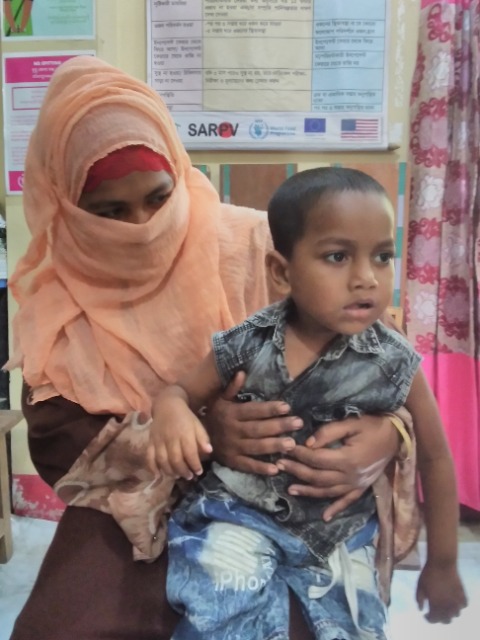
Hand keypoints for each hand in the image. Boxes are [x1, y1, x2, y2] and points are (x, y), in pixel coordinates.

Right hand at [147, 398, 211, 480]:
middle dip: (183, 471)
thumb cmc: (185, 417)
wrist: (167, 405)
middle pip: (176, 459)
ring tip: (177, 476)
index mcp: (185, 433)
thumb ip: (203, 438)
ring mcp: (159, 440)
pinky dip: (152, 468)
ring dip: (170, 471)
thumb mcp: (197, 424)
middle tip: (189, 477)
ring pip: (162, 460)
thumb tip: (209, 451)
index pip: (190, 452)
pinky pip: (149, 456)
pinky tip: (158, 476)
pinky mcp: (150, 441)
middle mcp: (171, 438)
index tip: (199, 472)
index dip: (195, 464)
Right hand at [206, 371, 302, 474]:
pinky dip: (260, 468)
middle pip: (258, 429)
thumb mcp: (219, 400)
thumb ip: (231, 388)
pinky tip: (276, 469)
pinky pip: (247, 466)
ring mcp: (232, 447)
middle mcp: (232, 430)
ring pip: (255, 447)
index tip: (287, 407)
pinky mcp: (232, 462)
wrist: (195, 438)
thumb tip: (242, 372)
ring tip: (292, 444)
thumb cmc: (214, 415)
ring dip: (274, 446)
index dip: (269, 409)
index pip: (253, 411)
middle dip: (279, 426)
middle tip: (298, 423)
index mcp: (231, 413)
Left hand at [276, 414, 399, 519]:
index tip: (285, 447)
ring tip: (290, 489)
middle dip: (296, 471)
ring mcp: (357, 484)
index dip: (299, 454)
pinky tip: (324, 517)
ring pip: (327, 491)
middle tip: (279, 465)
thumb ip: (328, 432)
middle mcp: (350, 476)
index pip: (316, 459)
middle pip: (317, 477)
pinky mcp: (362, 487)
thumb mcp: (351, 423)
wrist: (398, 436)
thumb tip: (308, 443)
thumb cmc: (373, 426)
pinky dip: (335, 509)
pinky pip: (346, 501)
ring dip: (308, 491)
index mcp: (347, 459)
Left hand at [416, 561, 466, 622]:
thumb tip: (421, 610)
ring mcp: (457, 601)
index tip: (425, 614)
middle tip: (434, 612)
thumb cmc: (428, 574)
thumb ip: (419, 599)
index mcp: (436, 606)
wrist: (441, 563)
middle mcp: (448, 607)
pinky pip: (463, 605)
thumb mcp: (419, 587)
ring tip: (444, 607)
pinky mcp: (462, 594)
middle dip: (439, 618)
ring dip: (450, 613)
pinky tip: (454, 601)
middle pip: (446, 620)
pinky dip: (459, 606)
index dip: (428, 619)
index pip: (433, 620)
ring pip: (456, 615)